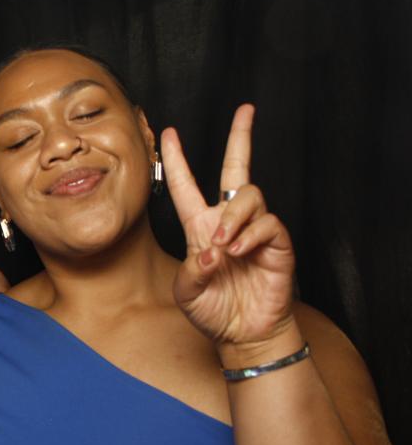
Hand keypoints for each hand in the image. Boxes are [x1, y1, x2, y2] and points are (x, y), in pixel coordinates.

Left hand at [161, 104, 296, 348]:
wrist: (242, 334)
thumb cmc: (212, 311)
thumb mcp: (186, 292)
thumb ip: (191, 271)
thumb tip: (212, 252)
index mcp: (200, 227)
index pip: (187, 185)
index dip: (176, 160)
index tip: (168, 133)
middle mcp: (227, 221)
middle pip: (237, 169)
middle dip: (241, 137)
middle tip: (245, 110)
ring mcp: (254, 230)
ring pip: (249, 197)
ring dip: (233, 217)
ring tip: (223, 245)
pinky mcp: (277, 244)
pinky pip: (268, 223)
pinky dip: (251, 235)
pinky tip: (239, 252)